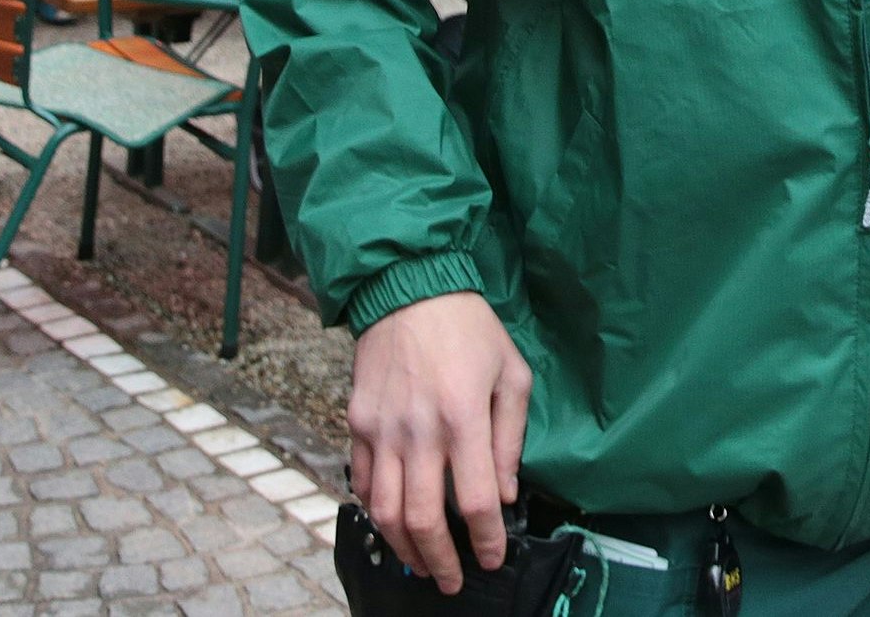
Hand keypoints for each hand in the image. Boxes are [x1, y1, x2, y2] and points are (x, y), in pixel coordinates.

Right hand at [349, 292, 534, 594]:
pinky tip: (393, 525)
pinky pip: (363, 483)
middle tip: (452, 580)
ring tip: (422, 565)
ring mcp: (382, 430)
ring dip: (404, 548)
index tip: (491, 558)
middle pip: (424, 519)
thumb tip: (503, 494)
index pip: (476, 501)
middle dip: (440, 561)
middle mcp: (418, 431)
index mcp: (463, 418)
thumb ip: (509, 439)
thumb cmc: (470, 330)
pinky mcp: (357, 424)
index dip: (485, 540)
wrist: (408, 288)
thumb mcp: (512, 374)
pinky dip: (376, 512)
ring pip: (385, 511)